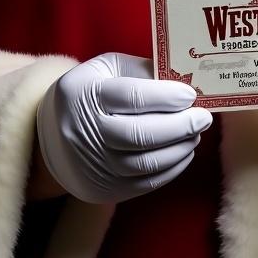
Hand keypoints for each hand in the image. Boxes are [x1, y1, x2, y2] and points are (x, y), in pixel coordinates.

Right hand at [35, 52, 211, 203]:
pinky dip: (171, 169)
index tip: (190, 95)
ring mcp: (91, 164)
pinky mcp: (101, 189)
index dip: (165, 96)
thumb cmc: (92, 91)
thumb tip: (185, 79)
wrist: (54, 133)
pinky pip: (144, 184)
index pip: (131, 97)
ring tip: (195, 134)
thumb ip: (142, 70)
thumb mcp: (108, 68)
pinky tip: (183, 152)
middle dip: (179, 126)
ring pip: (144, 163)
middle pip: (138, 134)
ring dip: (178, 149)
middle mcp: (83, 131)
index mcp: (83, 93)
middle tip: (203, 118)